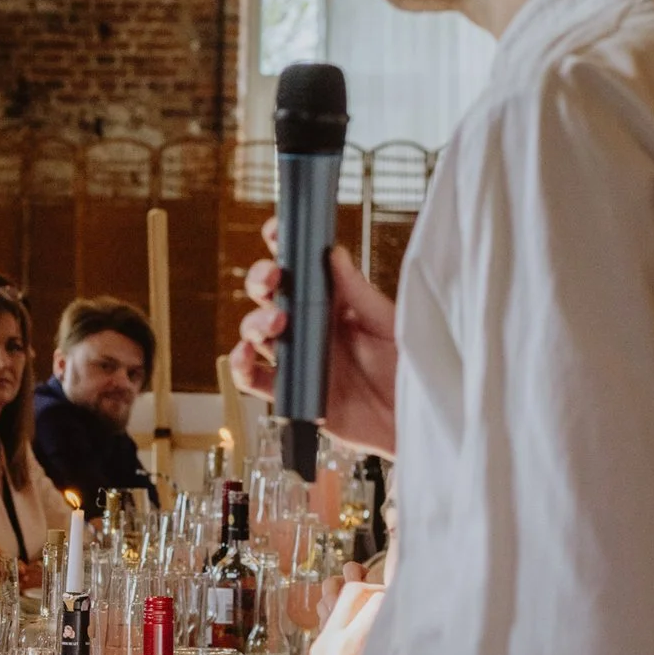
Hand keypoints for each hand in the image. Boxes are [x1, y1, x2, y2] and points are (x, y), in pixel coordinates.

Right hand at [230, 217, 399, 456]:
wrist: (413, 423)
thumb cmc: (410, 372)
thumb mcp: (390, 324)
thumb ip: (359, 293)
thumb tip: (334, 254)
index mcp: (335, 305)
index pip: (302, 270)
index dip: (283, 248)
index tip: (275, 231)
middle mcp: (311, 329)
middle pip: (270, 296)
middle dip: (262, 280)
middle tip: (273, 278)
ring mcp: (298, 360)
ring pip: (257, 332)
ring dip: (255, 321)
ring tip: (276, 323)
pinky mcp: (290, 392)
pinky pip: (253, 378)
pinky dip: (239, 366)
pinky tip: (245, 355)